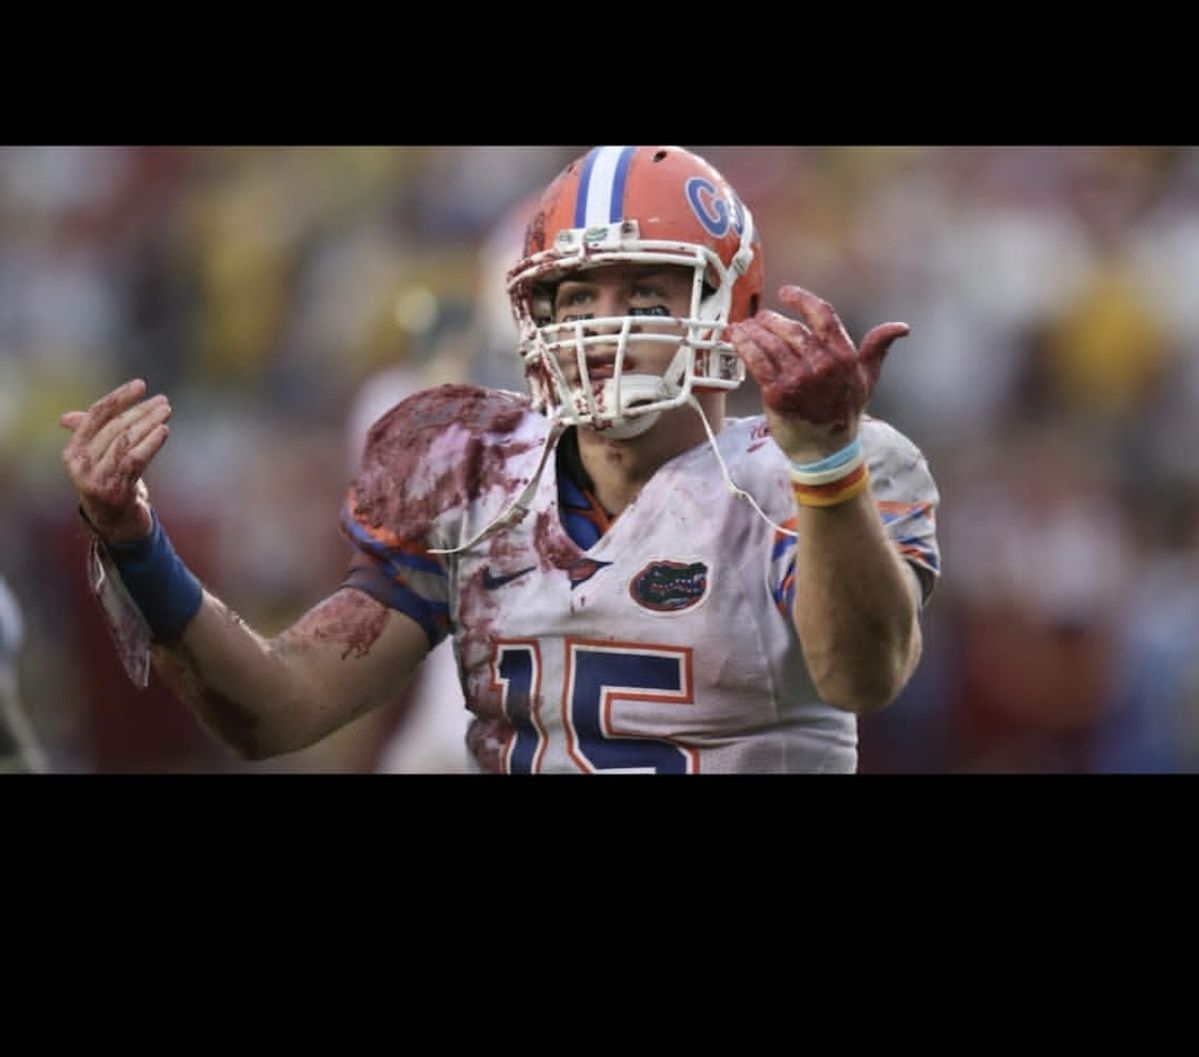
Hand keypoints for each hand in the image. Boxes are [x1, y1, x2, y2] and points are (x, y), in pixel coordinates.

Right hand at [59, 379, 171, 541]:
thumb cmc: (110, 484)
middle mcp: (79, 464)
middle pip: (114, 427)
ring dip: (148, 424)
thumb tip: (66, 417)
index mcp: (73, 451)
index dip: (119, 397)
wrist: (116, 524)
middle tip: (163, 401)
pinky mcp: (115, 491)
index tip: (141, 384)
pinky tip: (164, 431)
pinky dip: (150, 443)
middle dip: (140, 411)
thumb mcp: (99, 459)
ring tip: (166, 412)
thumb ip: (91, 436)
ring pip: (125, 442)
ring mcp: (96, 479)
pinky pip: (135, 460)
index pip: (96, 415)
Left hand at [728, 285, 908, 462]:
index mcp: (843, 356)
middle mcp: (821, 365)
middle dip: (771, 319)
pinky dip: (743, 345)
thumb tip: (901, 328)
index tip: (786, 293)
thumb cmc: (844, 413)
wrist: (825, 451)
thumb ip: (878, 348)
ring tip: (744, 326)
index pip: (822, 315)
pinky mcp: (777, 393)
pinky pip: (756, 361)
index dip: (801, 299)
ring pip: (770, 343)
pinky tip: (736, 336)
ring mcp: (798, 379)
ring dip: (753, 330)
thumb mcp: (866, 379)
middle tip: (760, 317)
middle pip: (790, 328)